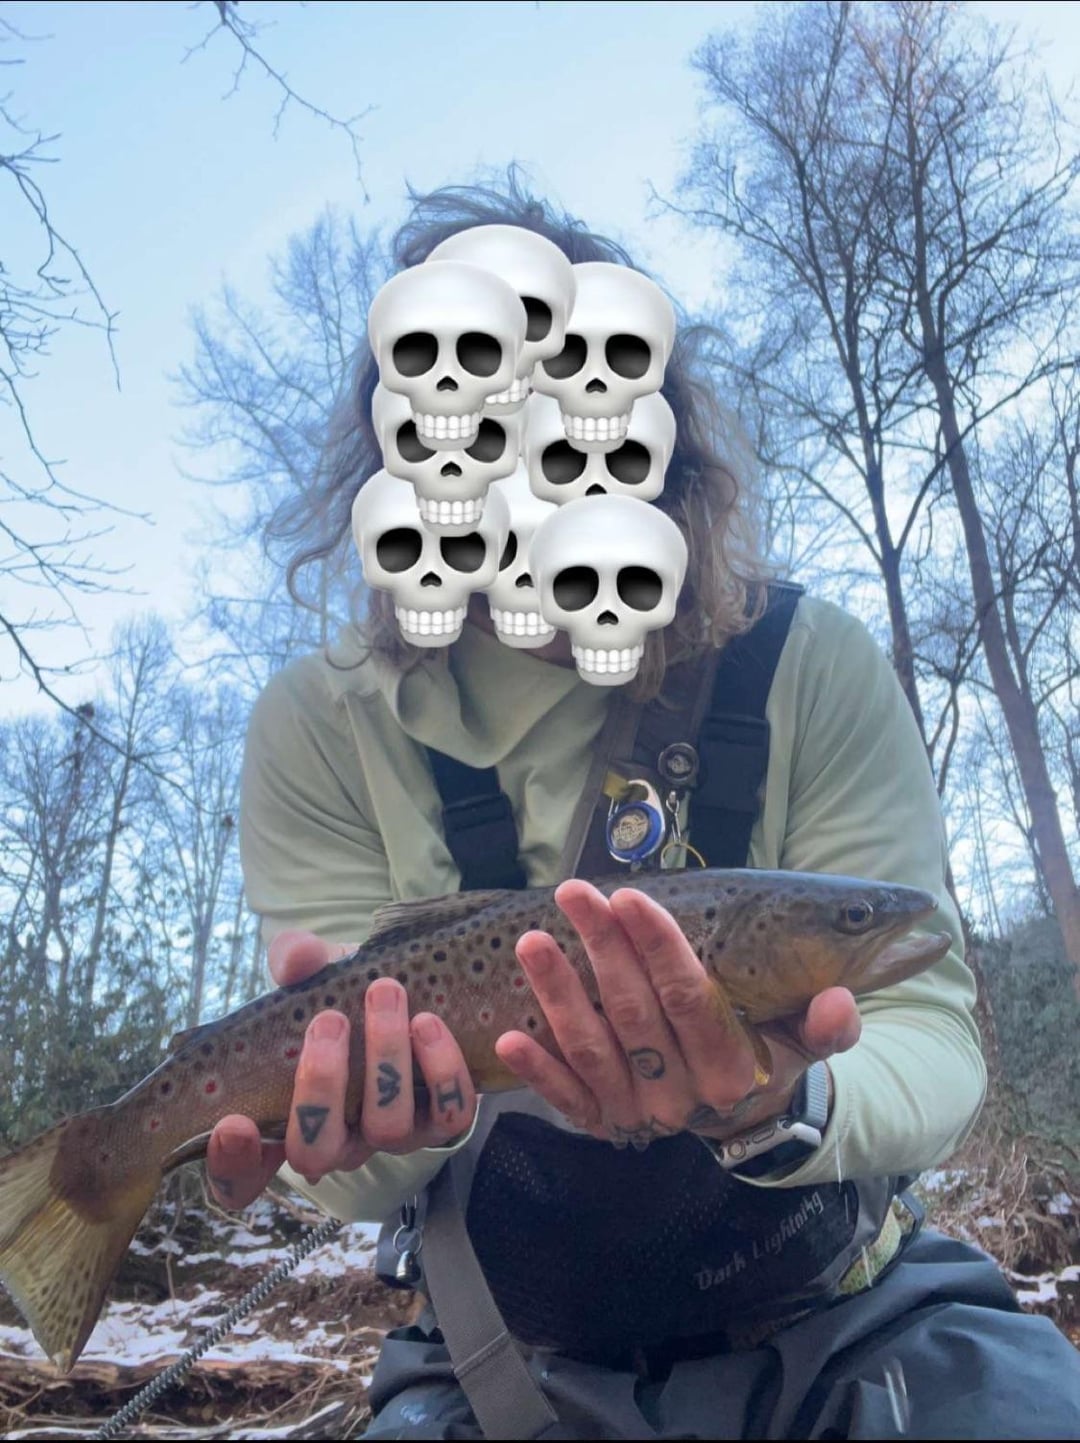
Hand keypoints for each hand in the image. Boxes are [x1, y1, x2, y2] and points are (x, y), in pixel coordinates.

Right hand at [206, 930, 477, 1207]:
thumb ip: (296, 960)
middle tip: (328, 1020)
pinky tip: (430, 1021)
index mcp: (283, 1120)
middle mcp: (335, 1142)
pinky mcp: (440, 1120)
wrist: (406, 991)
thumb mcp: (313, 972)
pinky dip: (443, 1071)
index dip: (231, 1165)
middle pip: (315, 1151)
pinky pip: (451, 1116)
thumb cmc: (342, 992)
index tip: (233, 1122)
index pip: (240, 1178)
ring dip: (385, 1062)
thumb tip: (297, 961)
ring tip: (385, 994)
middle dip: (319, 1085)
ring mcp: (388, 1135)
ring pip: (387, 1128)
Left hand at [494, 879, 860, 1149]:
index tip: (630, 897)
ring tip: (531, 941)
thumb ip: (824, 1026)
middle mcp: (681, 1099)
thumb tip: (842, 1000)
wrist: (741, 1119)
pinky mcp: (603, 1125)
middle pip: (634, 1015)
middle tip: (574, 893)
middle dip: (602, 948)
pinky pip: (566, 1101)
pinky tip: (509, 1036)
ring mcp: (637, 1115)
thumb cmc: (766, 1054)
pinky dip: (537, 1072)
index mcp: (731, 1071)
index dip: (658, 948)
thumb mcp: (803, 1044)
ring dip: (558, 995)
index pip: (690, 1001)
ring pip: (592, 1050)